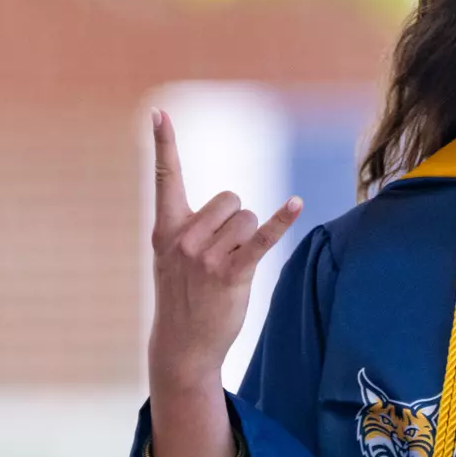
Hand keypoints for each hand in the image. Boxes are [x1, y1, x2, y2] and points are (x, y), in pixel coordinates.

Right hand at [147, 108, 301, 390]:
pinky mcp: (232, 273)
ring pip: (249, 218)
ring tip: (230, 267)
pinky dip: (282, 221)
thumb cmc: (184, 295)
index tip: (159, 111)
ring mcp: (207, 257)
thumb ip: (191, 226)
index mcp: (166, 229)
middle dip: (237, 220)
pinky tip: (297, 203)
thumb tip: (233, 205)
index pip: (165, 177)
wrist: (182, 345)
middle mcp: (184, 238)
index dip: (164, 143)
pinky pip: (263, 238)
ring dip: (249, 238)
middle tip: (222, 254)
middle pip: (231, 198)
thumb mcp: (174, 257)